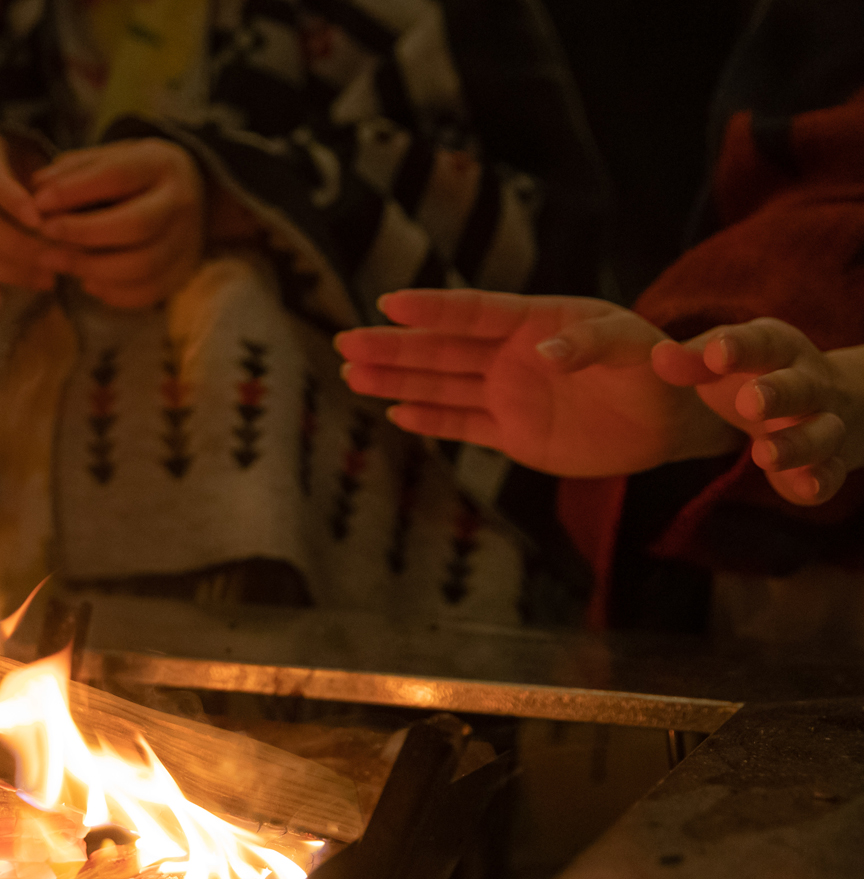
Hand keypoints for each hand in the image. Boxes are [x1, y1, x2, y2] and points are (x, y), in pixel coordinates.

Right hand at [0, 129, 53, 306]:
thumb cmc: (33, 170)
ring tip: (46, 280)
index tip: (40, 222)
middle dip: (17, 245)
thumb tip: (69, 222)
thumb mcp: (44, 164)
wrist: (4, 175)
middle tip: (55, 261)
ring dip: (5, 270)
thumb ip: (53, 188)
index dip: (11, 200)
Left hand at [30, 138, 203, 308]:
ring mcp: (187, 240)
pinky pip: (148, 293)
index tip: (38, 203)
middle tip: (44, 235)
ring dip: (90, 267)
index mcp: (160, 164)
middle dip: (83, 233)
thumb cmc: (130, 178)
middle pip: (136, 225)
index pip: (118, 175)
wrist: (183, 194)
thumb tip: (37, 189)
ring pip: (142, 265)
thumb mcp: (105, 159)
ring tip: (53, 260)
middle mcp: (180, 201)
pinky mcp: (183, 272)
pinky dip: (112, 293)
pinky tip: (85, 282)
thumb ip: (72, 172)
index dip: (74, 190)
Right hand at [336, 289, 738, 476]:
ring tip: (351, 375)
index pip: (474, 314)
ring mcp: (509, 395)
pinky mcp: (515, 434)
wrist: (674, 418)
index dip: (432, 310)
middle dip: (392, 348)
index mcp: (537, 323)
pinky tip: (394, 412)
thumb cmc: (660, 370)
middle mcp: (513, 356)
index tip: (389, 303)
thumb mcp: (636, 349)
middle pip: (442, 351)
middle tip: (344, 343)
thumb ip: (590, 346)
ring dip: (396, 381)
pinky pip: (462, 425)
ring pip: (441, 386)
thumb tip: (544, 355)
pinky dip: (429, 419)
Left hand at [653, 319, 863, 504]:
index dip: (741, 347)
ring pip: (822, 432)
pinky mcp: (828, 462)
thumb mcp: (725, 361)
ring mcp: (823, 423)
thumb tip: (660, 357)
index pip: (763, 343)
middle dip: (777, 394)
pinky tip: (806, 488)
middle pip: (799, 387)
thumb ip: (692, 361)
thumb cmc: (755, 376)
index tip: (716, 354)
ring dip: (796, 444)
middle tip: (750, 403)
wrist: (825, 403)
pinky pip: (832, 472)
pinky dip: (821, 480)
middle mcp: (808, 385)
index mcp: (779, 351)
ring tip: (764, 456)